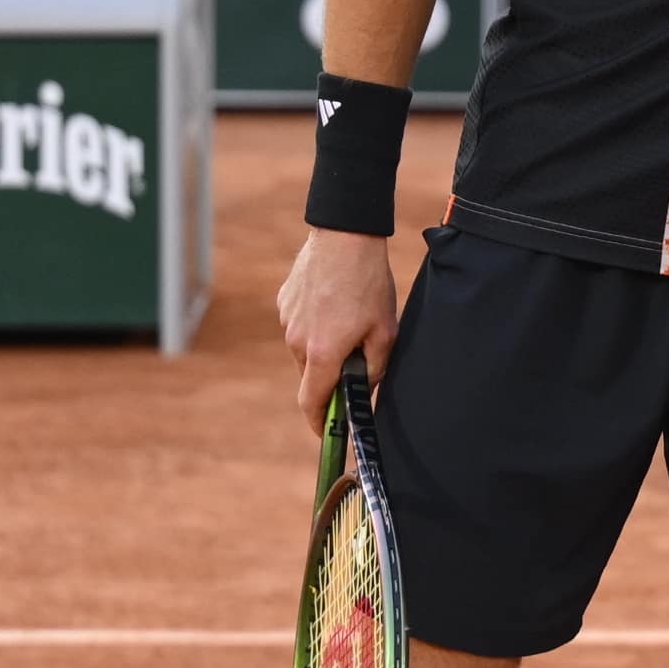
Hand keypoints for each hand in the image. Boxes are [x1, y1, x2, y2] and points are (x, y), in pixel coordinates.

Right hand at [276, 225, 397, 426]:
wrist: (344, 234)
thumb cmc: (368, 283)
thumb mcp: (384, 331)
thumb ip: (374, 369)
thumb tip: (365, 389)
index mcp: (322, 353)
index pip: (312, 403)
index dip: (319, 424)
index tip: (327, 433)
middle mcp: (297, 341)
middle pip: (310, 377)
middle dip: (330, 379)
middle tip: (356, 363)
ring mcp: (287, 321)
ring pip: (304, 352)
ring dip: (323, 350)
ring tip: (349, 322)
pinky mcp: (284, 303)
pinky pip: (299, 327)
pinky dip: (315, 327)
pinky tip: (335, 305)